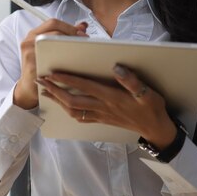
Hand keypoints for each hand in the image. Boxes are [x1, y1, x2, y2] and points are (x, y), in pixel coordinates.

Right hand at [13, 19, 88, 109]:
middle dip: (72, 32)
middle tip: (84, 40)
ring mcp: (29, 52)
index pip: (53, 22)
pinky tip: (71, 62)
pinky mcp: (31, 65)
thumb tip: (82, 26)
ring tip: (79, 49)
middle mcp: (29, 40)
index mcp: (34, 34)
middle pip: (54, 28)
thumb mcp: (51, 49)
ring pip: (52, 40)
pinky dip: (63, 58)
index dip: (70, 26)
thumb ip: (66, 36)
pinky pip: (50, 58)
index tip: (82, 33)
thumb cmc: (41, 67)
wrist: (29, 87)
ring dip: (69, 43)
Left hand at [38, 64, 176, 148]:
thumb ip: (131, 81)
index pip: (84, 86)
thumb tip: (116, 67)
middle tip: (41, 81)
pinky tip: (62, 106)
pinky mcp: (102, 120)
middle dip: (54, 90)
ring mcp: (100, 115)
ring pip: (73, 110)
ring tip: (46, 92)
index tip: (53, 73)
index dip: (67, 80)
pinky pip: (80, 117)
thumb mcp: (147, 93)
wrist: (155, 129)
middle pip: (72, 100)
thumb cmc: (151, 108)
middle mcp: (102, 107)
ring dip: (57, 101)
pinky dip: (68, 110)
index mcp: (111, 97)